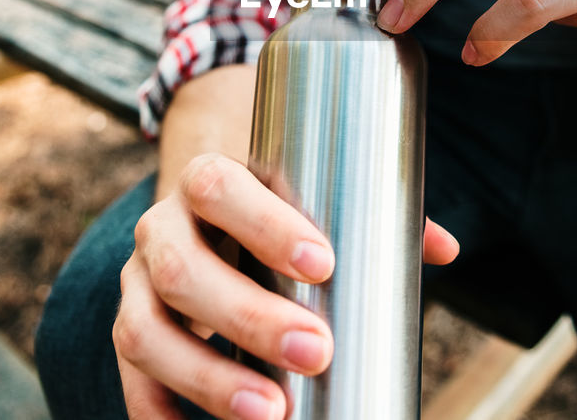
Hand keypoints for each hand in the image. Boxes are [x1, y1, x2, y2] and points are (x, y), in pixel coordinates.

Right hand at [113, 152, 459, 419]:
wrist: (206, 208)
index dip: (266, 225)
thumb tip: (444, 249)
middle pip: (181, 268)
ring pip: (145, 331)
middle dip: (248, 316)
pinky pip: (132, 380)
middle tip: (316, 350)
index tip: (325, 264)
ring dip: (207, 377)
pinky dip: (159, 414)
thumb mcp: (314, 195)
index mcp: (207, 179)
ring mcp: (137, 284)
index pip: (219, 187)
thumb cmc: (276, 209)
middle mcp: (162, 228)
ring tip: (271, 413)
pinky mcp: (131, 333)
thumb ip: (377, 215)